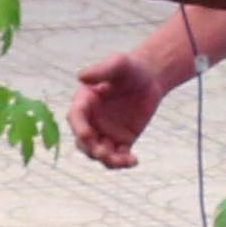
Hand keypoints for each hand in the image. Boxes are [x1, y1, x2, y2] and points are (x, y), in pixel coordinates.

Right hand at [67, 45, 166, 170]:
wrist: (149, 79)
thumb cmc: (130, 68)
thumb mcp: (118, 64)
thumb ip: (101, 70)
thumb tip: (81, 76)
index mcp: (85, 102)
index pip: (76, 117)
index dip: (79, 128)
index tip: (87, 135)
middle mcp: (91, 120)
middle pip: (83, 141)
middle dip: (91, 149)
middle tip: (104, 153)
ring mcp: (105, 133)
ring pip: (99, 153)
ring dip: (107, 160)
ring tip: (123, 160)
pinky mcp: (121, 141)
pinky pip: (118, 157)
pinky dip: (123, 162)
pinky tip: (133, 161)